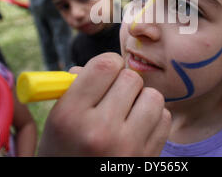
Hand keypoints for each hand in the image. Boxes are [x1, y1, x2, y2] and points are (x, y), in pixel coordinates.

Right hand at [38, 52, 170, 156]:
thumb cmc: (64, 151)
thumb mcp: (56, 121)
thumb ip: (77, 88)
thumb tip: (107, 64)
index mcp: (70, 116)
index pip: (105, 65)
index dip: (108, 64)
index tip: (105, 73)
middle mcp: (100, 131)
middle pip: (131, 78)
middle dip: (123, 82)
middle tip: (114, 96)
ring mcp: (127, 147)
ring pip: (153, 96)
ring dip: (142, 100)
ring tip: (127, 112)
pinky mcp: (147, 158)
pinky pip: (165, 118)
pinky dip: (154, 118)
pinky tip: (138, 128)